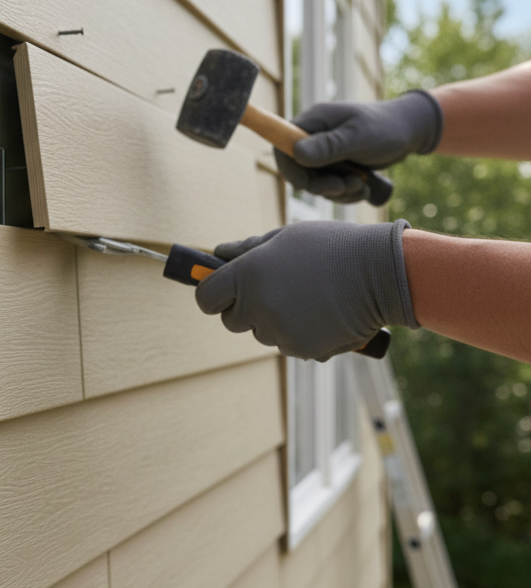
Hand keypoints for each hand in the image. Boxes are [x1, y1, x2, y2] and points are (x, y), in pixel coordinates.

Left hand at [195, 219, 418, 360]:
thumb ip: (247, 249)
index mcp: (247, 275)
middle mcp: (257, 306)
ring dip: (274, 320)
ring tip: (307, 296)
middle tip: (274, 289)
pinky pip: (289, 344)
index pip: (205, 298)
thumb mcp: (286, 237)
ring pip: (262, 333)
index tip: (223, 289)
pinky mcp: (302, 349)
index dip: (213, 293)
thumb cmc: (332, 247)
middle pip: (231, 320)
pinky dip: (299, 333)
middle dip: (245, 308)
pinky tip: (322, 312)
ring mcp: (279, 331)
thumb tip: (217, 253)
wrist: (382, 272)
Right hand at [274, 90, 441, 202]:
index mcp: (313, 122)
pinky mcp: (336, 165)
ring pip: (315, 183)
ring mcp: (324, 152)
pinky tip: (364, 187)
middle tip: (349, 186)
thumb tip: (296, 154)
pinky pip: (330, 186)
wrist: (413, 131)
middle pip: (299, 171)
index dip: (291, 170)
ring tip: (362, 185)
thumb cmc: (387, 128)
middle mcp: (314, 137)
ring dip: (338, 192)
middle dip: (323, 186)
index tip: (311, 185)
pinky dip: (345, 193)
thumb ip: (328, 146)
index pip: (283, 148)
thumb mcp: (359, 137)